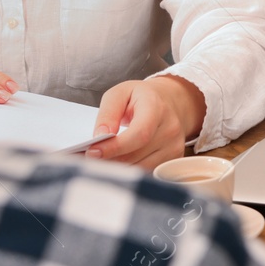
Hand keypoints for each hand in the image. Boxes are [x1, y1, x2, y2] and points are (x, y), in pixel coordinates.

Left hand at [87, 76, 204, 168]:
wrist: (168, 101)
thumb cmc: (140, 98)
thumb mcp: (120, 94)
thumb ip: (108, 113)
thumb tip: (101, 137)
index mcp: (156, 107)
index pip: (139, 134)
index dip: (115, 147)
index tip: (93, 152)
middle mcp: (170, 127)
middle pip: (137, 154)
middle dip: (110, 159)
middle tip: (90, 159)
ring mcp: (174, 145)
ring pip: (141, 167)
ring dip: (118, 168)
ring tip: (103, 160)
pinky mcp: (175, 158)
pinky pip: (148, 172)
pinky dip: (130, 170)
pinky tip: (119, 162)